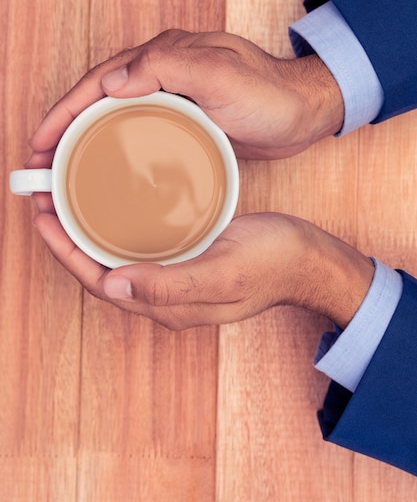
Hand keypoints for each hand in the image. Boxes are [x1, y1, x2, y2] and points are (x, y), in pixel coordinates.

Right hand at [28, 30, 343, 166]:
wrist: (304, 114)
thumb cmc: (269, 93)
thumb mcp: (221, 73)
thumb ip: (168, 66)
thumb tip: (113, 80)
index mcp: (163, 58)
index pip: (99, 82)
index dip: (65, 111)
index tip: (41, 141)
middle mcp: (163, 75)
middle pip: (99, 101)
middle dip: (66, 129)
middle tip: (43, 163)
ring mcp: (173, 100)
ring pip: (116, 119)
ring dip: (87, 142)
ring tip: (65, 172)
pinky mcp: (185, 123)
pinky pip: (140, 134)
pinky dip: (117, 150)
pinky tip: (110, 172)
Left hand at [32, 195, 373, 330]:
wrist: (309, 261)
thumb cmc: (274, 264)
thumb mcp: (225, 271)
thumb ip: (172, 284)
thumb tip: (114, 287)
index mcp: (168, 303)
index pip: (99, 281)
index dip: (66, 252)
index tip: (43, 217)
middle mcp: (165, 295)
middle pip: (100, 271)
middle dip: (68, 239)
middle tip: (48, 198)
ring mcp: (176, 279)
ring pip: (117, 258)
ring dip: (88, 232)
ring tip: (69, 199)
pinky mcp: (188, 261)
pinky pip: (139, 248)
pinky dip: (116, 228)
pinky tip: (114, 208)